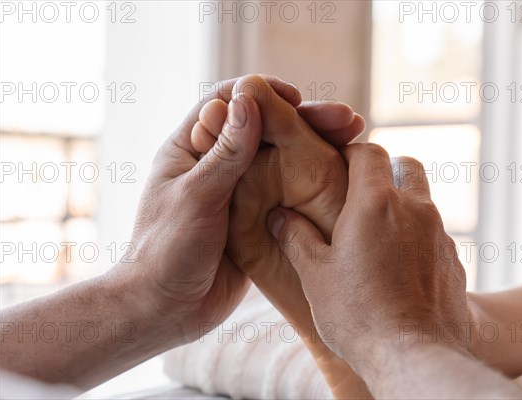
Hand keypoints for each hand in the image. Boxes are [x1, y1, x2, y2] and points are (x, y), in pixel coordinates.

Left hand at [192, 75, 370, 398]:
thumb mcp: (196, 197)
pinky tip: (341, 175)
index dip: (263, 93)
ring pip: (280, 155)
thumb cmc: (166, 252)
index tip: (297, 99)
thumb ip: (225, 153)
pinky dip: (312, 177)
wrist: (166, 310)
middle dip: (304, 119)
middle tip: (346, 119)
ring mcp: (238, 190)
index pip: (228, 101)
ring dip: (315, 144)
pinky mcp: (255, 216)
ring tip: (354, 139)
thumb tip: (249, 100)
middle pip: (263, 126)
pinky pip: (286, 188)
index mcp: (190, 148)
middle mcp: (215, 163)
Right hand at [267, 144, 469, 366]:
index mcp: (376, 204)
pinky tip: (399, 266)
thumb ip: (295, 237)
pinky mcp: (453, 260)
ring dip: (402, 204)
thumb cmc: (357, 314)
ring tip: (377, 234)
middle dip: (385, 171)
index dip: (351, 154)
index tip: (337, 165)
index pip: (369, 152)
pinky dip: (417, 236)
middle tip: (361, 195)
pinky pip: (435, 233)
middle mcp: (414, 209)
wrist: (411, 356)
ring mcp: (439, 234)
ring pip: (423, 199)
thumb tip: (278, 216)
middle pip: (406, 166)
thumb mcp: (315, 274)